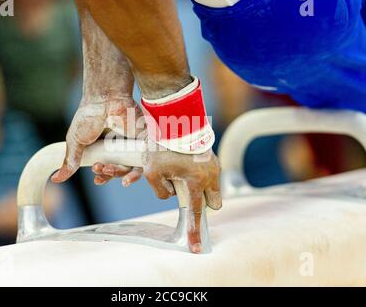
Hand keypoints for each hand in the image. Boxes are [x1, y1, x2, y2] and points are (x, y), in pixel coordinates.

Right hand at [51, 6, 143, 183]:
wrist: (107, 93)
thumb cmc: (90, 111)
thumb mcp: (76, 138)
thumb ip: (70, 157)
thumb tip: (58, 178)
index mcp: (106, 146)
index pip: (107, 167)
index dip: (106, 176)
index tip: (102, 179)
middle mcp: (121, 145)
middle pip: (123, 168)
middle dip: (116, 175)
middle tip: (109, 177)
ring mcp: (133, 140)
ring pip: (135, 163)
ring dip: (127, 173)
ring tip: (119, 174)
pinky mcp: (144, 135)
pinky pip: (147, 154)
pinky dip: (142, 165)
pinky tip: (136, 173)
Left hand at [91, 141, 221, 253]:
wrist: (173, 117)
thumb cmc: (161, 145)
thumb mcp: (151, 172)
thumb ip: (161, 191)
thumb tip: (170, 194)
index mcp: (197, 182)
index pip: (196, 213)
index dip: (194, 232)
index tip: (197, 248)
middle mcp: (210, 175)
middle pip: (214, 201)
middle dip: (203, 203)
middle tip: (188, 194)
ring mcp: (214, 164)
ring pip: (212, 186)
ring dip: (200, 187)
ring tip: (181, 174)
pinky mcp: (212, 154)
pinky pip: (209, 172)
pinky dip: (199, 174)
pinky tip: (184, 163)